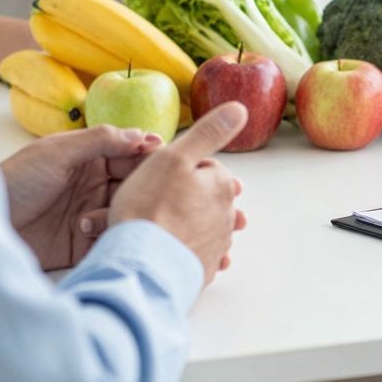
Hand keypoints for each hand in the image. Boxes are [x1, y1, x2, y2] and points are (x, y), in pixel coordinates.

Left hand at [0, 126, 160, 269]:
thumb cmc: (14, 182)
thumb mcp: (57, 152)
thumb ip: (100, 140)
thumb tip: (142, 133)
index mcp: (87, 158)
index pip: (129, 153)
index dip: (148, 156)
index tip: (165, 160)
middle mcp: (93, 185)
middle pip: (133, 184)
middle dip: (141, 189)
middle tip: (147, 194)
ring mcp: (90, 214)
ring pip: (125, 212)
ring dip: (120, 214)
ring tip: (91, 219)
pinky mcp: (83, 244)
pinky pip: (111, 239)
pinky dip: (111, 237)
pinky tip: (93, 234)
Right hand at [111, 103, 248, 284]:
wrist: (141, 264)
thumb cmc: (151, 206)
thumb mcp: (175, 156)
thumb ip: (209, 132)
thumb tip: (241, 109)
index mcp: (222, 185)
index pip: (205, 167)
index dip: (179, 168)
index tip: (159, 176)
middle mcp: (226, 217)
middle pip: (204, 197)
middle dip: (184, 197)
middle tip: (152, 201)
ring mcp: (216, 247)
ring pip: (200, 227)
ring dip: (184, 225)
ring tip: (156, 226)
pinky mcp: (202, 272)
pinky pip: (194, 255)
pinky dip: (182, 251)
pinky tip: (163, 250)